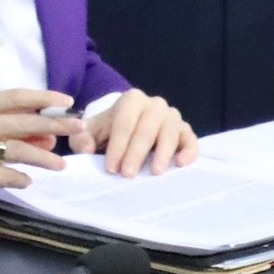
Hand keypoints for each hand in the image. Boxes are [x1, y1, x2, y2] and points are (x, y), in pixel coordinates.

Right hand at [0, 87, 72, 198]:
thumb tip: (52, 136)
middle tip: (79, 128)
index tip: (69, 101)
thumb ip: (19, 127)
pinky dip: (19, 178)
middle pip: (21, 122)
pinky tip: (29, 180)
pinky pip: (3, 175)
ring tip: (61, 164)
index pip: (15, 96)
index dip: (44, 97)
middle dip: (54, 125)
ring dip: (43, 157)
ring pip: (16, 150)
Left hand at [65, 91, 198, 177]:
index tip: (110, 168)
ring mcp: (172, 116)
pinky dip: (189, 150)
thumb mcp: (90, 132)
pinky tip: (182, 163)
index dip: (117, 146)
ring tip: (155, 172)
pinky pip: (191, 139)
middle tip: (128, 174)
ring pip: (170, 133)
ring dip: (163, 153)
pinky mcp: (185, 130)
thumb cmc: (108, 131)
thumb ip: (82, 138)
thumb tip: (87, 149)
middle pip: (147, 129)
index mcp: (132, 100)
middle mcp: (155, 104)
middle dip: (136, 152)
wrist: (127, 129)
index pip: (124, 123)